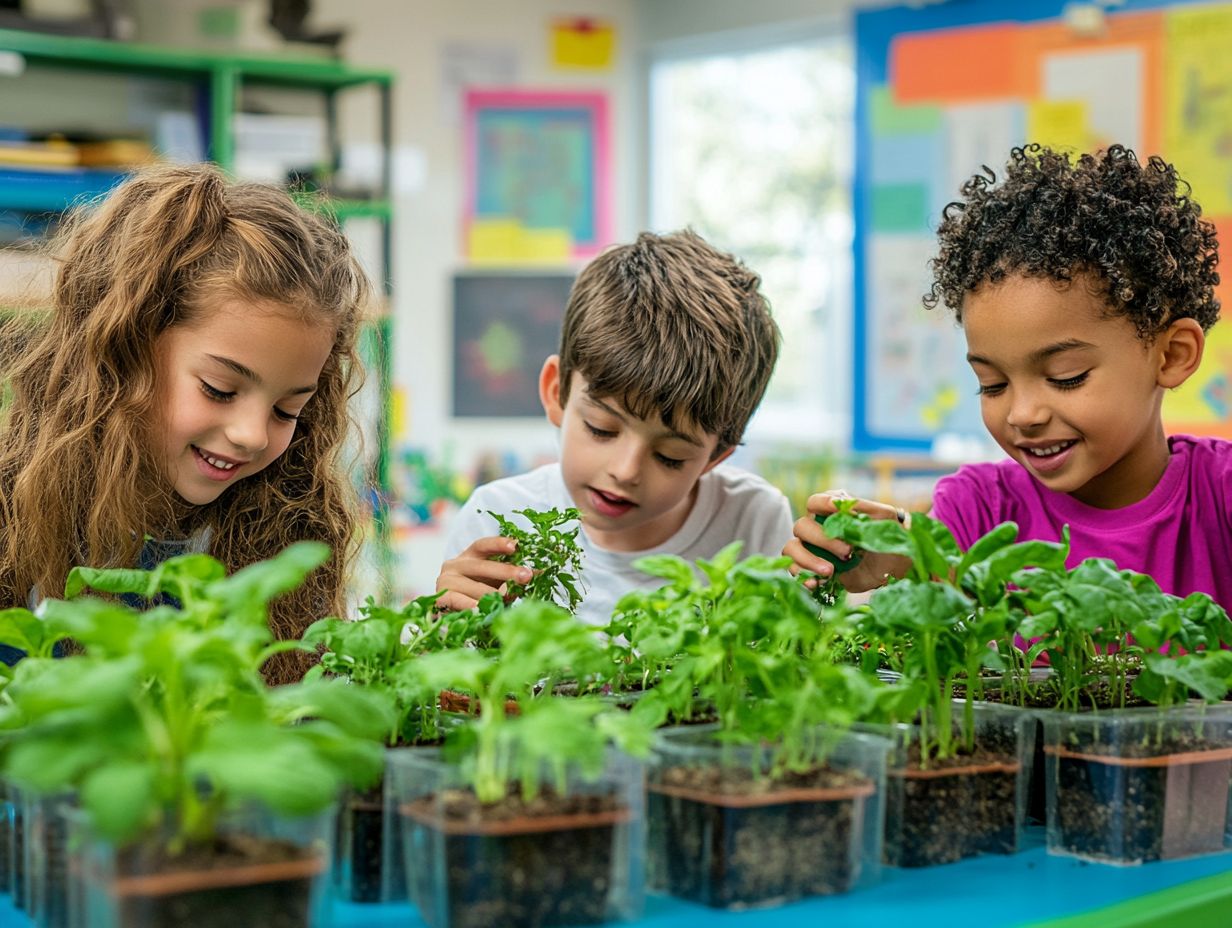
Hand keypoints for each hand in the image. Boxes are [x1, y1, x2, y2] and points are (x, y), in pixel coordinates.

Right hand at [434, 536, 532, 612]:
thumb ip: (512, 577)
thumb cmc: (477, 595)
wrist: (450, 617)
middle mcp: (455, 564)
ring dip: (494, 595)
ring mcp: (446, 581)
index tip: (516, 546)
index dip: (499, 544)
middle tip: (527, 576)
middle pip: (482, 565)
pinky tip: (482, 610)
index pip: (483, 545)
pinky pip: (460, 601)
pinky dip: (472, 606)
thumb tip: (540, 573)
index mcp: (470, 556)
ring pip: (475, 587)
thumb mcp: (495, 582)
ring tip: (510, 600)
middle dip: (507, 571)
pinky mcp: (441, 598)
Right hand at [782, 491, 911, 593]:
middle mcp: (817, 527)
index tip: (836, 510)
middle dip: (822, 540)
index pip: (814, 502)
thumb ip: (864, 508)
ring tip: (829, 572)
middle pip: (801, 526)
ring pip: (791, 548)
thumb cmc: (889, 538)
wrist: (893, 569)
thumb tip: (843, 506)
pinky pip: (795, 570)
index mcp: (832, 511)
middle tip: (847, 552)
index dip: (821, 505)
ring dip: (807, 559)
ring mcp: (811, 549)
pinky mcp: (812, 569)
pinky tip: (817, 583)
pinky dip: (802, 576)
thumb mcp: (884, 518)